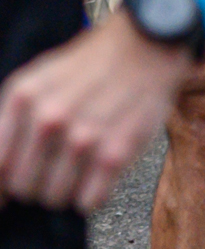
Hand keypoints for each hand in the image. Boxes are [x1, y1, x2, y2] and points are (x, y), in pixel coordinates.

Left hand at [0, 10, 193, 214]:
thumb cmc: (90, 65)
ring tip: (80, 166)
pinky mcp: (115, 154)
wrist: (146, 46)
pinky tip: (99, 172)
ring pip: (54, 199)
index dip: (2, 184)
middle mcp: (49, 119)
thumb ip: (11, 121)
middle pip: (23, 187)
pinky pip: (88, 202)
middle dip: (37, 183)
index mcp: (23, 98)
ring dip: (66, 190)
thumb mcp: (38, 79)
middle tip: (55, 168)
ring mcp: (82, 139)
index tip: (9, 191)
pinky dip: (93, 195)